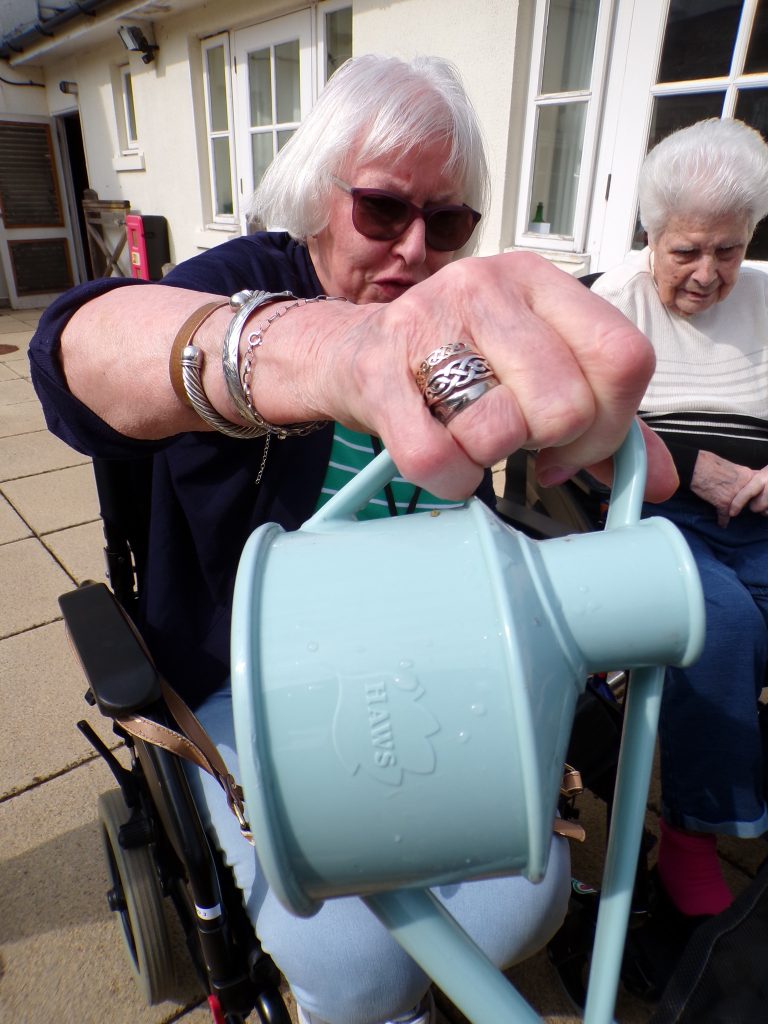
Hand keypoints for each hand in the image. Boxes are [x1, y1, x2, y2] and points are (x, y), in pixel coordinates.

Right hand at [331, 253, 675, 500]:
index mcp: (540, 281)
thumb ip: (604, 420)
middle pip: (566, 403)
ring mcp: (428, 322)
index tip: (574, 444)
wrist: (352, 352)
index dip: (612, 423)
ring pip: (502, 430)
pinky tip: (446, 465)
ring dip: (490, 461)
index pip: (623, 358)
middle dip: (549, 447)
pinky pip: (437, 458)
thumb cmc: (455, 365)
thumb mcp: (534, 370)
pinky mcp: (378, 370)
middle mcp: (487, 286)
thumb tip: (664, 481)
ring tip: (471, 441)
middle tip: (519, 443)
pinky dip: (451, 482)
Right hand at [690, 450, 763, 525]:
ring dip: (734, 512)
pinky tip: (722, 523)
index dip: (753, 494)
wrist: (696, 467)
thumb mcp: (732, 465)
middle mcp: (744, 486)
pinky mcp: (723, 504)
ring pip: (738, 510)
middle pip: (749, 500)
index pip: (757, 488)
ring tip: (731, 514)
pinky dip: (723, 520)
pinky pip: (725, 516)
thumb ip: (740, 475)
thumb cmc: (709, 463)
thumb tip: (742, 482)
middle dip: (744, 503)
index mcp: (747, 475)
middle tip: (739, 506)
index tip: (749, 497)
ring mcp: (734, 496)